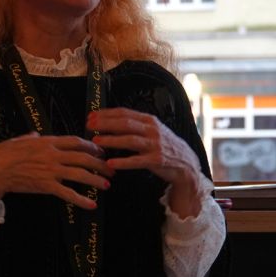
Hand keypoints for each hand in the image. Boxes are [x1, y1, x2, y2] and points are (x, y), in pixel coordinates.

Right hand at [0, 132, 112, 213]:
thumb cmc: (3, 154)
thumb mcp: (19, 140)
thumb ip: (31, 138)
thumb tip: (35, 134)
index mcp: (48, 142)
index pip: (76, 141)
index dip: (91, 146)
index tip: (101, 150)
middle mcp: (53, 155)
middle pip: (83, 158)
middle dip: (100, 163)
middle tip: (111, 169)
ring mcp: (51, 170)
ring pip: (80, 174)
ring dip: (96, 180)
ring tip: (106, 185)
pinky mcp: (46, 186)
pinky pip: (68, 193)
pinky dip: (81, 199)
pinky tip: (91, 205)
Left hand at [86, 108, 203, 218]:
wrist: (186, 162)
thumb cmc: (164, 145)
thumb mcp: (152, 130)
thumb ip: (135, 125)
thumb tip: (109, 121)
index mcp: (149, 120)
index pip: (124, 113)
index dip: (106, 114)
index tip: (91, 116)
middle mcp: (152, 130)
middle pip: (125, 124)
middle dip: (105, 123)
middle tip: (89, 125)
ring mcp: (155, 145)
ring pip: (129, 140)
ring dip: (111, 140)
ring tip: (96, 141)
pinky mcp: (156, 160)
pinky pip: (136, 161)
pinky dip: (122, 162)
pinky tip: (110, 163)